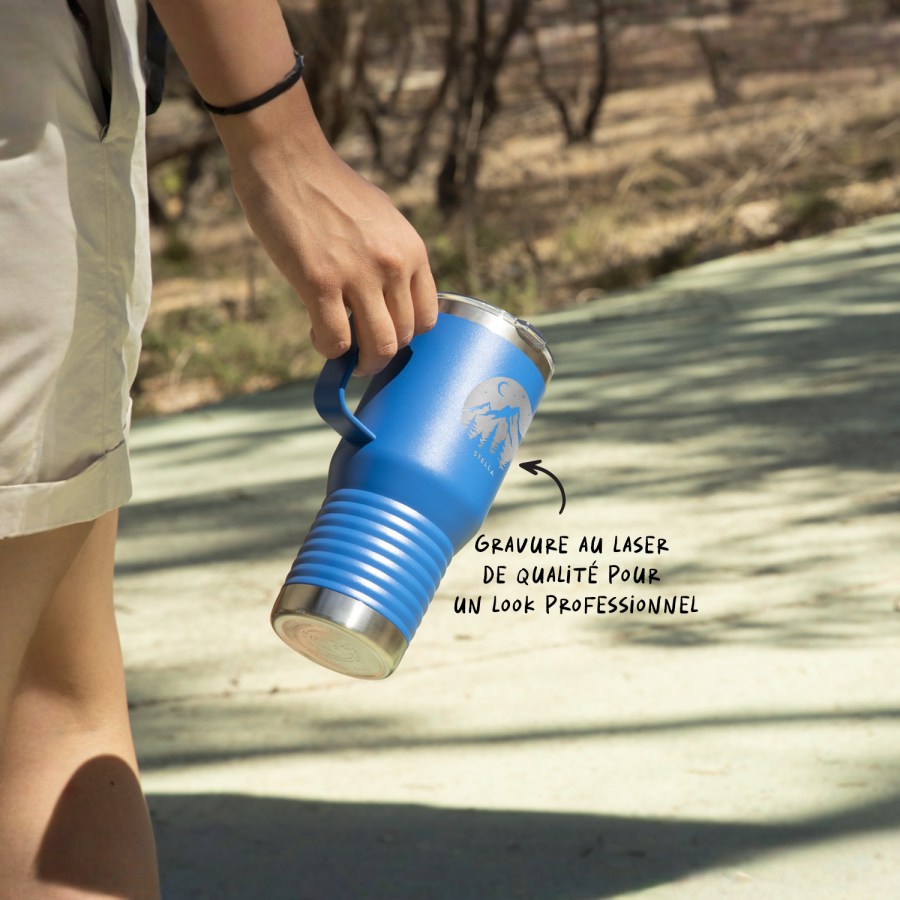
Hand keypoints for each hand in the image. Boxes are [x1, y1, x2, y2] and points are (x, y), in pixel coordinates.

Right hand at [216, 87, 437, 375]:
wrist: (287, 158)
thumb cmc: (329, 189)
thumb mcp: (381, 220)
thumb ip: (392, 257)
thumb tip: (389, 298)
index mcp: (412, 250)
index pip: (427, 317)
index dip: (406, 335)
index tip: (385, 333)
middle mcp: (393, 265)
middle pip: (403, 337)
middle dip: (381, 353)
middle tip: (361, 350)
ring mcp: (359, 275)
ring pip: (378, 346)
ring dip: (361, 361)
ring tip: (344, 351)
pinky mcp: (321, 282)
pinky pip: (336, 340)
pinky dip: (328, 349)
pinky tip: (316, 334)